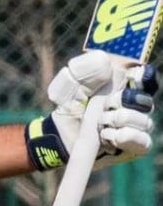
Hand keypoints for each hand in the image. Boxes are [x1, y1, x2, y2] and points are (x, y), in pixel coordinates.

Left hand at [26, 50, 155, 170]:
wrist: (61, 136)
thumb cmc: (68, 106)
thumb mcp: (67, 85)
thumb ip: (82, 69)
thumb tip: (106, 61)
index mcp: (121, 83)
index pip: (144, 75)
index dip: (143, 75)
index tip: (135, 76)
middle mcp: (133, 103)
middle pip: (144, 99)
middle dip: (120, 102)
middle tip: (103, 105)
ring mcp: (137, 124)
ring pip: (143, 120)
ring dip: (117, 121)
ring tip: (99, 124)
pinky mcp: (136, 144)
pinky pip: (143, 139)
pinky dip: (123, 137)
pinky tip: (107, 136)